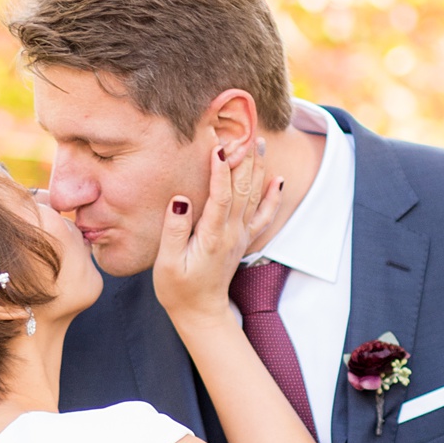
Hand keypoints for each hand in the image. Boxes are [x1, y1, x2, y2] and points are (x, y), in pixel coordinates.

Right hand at [152, 138, 278, 331]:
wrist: (200, 312)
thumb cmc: (177, 288)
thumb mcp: (167, 263)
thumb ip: (174, 230)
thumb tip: (180, 199)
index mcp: (212, 236)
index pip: (221, 196)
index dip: (220, 171)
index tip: (219, 147)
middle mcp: (231, 232)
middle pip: (242, 189)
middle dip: (243, 158)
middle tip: (242, 130)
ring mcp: (240, 235)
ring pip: (254, 196)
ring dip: (257, 168)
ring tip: (258, 141)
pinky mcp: (242, 240)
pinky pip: (263, 216)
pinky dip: (272, 197)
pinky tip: (277, 180)